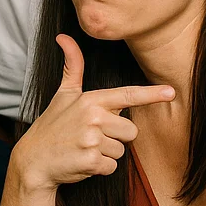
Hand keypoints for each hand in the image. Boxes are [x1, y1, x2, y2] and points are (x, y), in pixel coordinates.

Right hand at [15, 35, 174, 189]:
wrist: (34, 159)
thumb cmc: (52, 125)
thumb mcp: (62, 94)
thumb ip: (72, 66)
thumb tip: (63, 36)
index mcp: (90, 100)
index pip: (126, 95)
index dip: (151, 94)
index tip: (171, 92)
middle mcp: (93, 117)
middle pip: (131, 130)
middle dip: (116, 136)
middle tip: (91, 136)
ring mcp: (92, 140)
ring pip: (121, 150)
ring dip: (106, 153)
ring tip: (84, 147)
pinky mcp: (91, 161)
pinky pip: (112, 167)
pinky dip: (100, 168)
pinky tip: (83, 161)